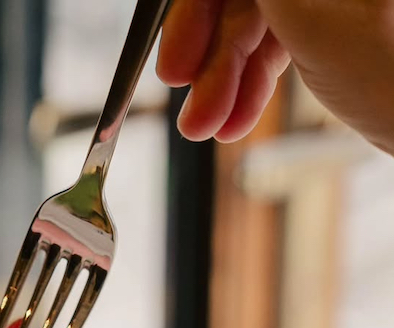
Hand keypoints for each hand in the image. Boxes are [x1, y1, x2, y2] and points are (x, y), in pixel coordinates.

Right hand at [157, 0, 393, 154]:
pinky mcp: (343, 14)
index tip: (174, 59)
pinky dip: (255, 80)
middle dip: (211, 53)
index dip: (199, 10)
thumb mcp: (315, 23)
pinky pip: (286, 38)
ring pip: (262, 19)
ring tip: (206, 126)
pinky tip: (235, 118)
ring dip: (226, 78)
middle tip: (187, 104)